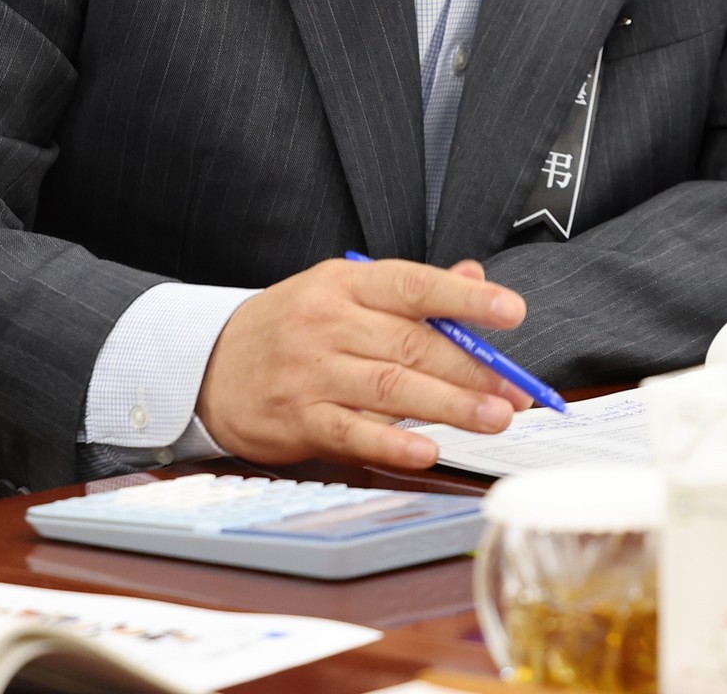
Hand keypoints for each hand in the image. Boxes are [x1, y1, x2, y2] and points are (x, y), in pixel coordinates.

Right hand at [194, 256, 533, 470]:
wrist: (209, 364)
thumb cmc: (292, 327)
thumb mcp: (343, 292)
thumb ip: (411, 291)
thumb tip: (473, 276)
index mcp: (347, 284)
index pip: (414, 284)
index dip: (466, 297)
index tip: (511, 311)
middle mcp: (329, 323)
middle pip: (412, 343)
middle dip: (473, 370)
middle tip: (516, 392)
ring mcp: (312, 371)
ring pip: (391, 386)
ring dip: (450, 405)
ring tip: (495, 418)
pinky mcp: (298, 417)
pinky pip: (352, 430)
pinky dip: (392, 441)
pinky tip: (428, 449)